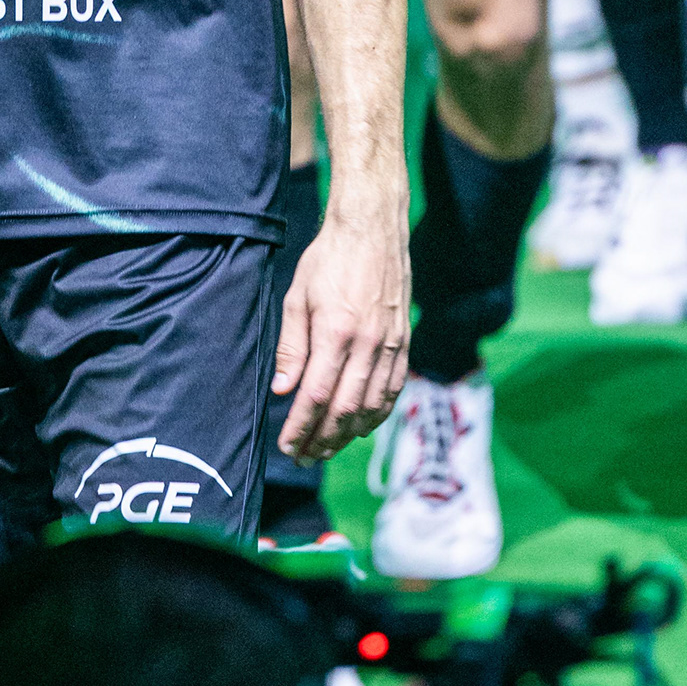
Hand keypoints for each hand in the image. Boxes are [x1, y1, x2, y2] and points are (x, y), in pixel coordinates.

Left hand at [272, 196, 410, 463]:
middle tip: (304, 456)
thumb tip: (283, 389)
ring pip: (372, 405)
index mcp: (336, 330)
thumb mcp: (297, 295)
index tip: (288, 445)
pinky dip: (378, 414)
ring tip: (328, 448)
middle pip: (344, 408)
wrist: (372, 229)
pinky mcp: (404, 342)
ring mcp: (390, 344)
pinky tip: (362, 426)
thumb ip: (292, 346)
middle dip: (322, 438)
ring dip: (349, 433)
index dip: (301, 426)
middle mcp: (368, 343)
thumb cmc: (329, 258)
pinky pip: (393, 389)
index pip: (316, 394)